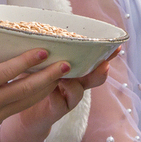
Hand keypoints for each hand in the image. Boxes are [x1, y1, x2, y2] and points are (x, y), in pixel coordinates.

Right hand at [0, 25, 67, 141]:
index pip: (8, 73)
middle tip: (66, 64)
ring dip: (45, 88)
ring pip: (26, 102)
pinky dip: (32, 98)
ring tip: (61, 74)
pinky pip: (18, 109)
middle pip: (25, 90)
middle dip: (48, 77)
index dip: (28, 61)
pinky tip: (43, 87)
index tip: (45, 50)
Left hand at [0, 48, 118, 141]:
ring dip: (74, 83)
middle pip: (94, 77)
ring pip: (79, 92)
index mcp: (74, 70)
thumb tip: (41, 27)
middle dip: (101, 70)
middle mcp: (74, 84)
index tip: (116, 46)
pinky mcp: (56, 110)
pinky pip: (61, 104)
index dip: (106, 54)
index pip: (93, 60)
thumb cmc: (32, 83)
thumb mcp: (39, 62)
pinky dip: (56, 95)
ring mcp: (66, 98)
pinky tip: (50, 89)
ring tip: (64, 75)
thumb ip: (45, 50)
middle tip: (103, 64)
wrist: (24, 115)